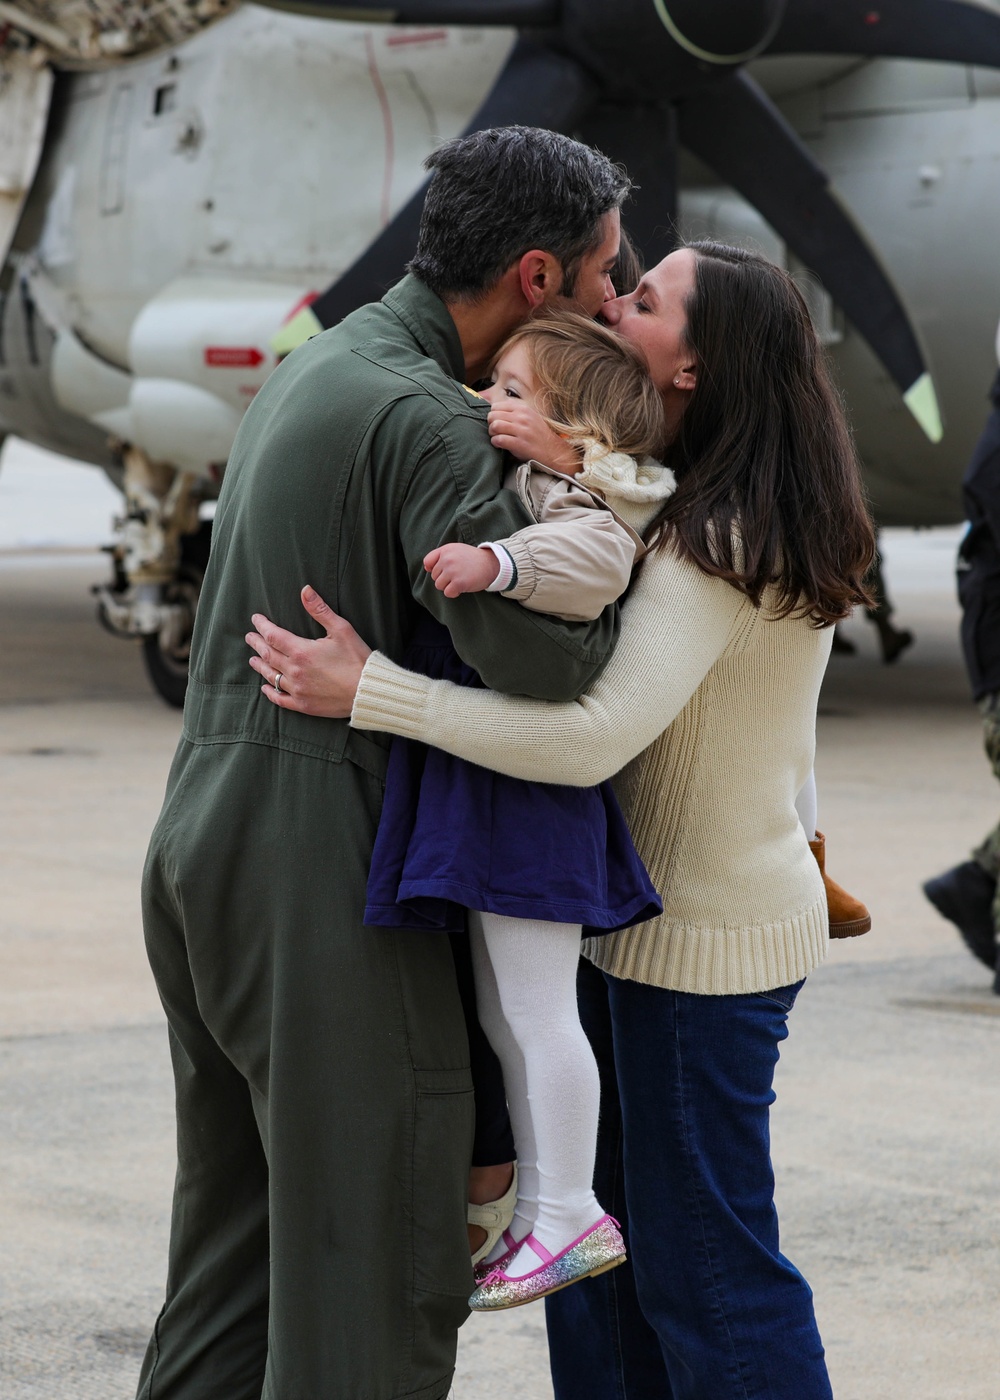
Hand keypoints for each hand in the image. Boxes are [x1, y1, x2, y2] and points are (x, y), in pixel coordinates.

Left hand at [246, 585, 371, 718]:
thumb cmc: (357, 659)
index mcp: (301, 651)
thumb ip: (320, 610)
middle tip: (249, 637)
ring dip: (260, 666)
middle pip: (268, 655)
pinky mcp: (303, 704)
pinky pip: (280, 699)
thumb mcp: (341, 630)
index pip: (273, 635)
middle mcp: (294, 671)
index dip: (262, 626)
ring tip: (253, 660)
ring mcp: (297, 689)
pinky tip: (265, 687)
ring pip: (271, 676)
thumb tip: (305, 590)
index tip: (256, 620)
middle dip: (257, 644)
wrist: (368, 692)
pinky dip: (270, 692)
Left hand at [424, 543, 499, 596]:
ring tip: (460, 580)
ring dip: (448, 586)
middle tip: (458, 574)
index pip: (427, 562)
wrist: (492, 564)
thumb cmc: (473, 559)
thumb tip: (426, 568)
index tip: (444, 570)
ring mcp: (452, 571)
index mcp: (446, 550)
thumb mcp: (456, 551)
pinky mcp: (458, 583)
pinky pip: (447, 593)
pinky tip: (462, 587)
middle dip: (444, 578)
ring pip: (439, 585)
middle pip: (434, 576)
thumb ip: (441, 557)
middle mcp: (447, 559)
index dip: (433, 569)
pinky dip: (454, 593)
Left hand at [487, 400, 581, 474]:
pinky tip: (500, 445)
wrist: (553, 450)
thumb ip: (515, 412)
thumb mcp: (530, 417)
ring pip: (494, 426)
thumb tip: (495, 411)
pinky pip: (499, 439)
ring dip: (492, 433)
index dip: (493, 415)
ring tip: (497, 437)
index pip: (496, 406)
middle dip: (490, 424)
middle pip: (493, 415)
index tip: (497, 422)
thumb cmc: (539, 435)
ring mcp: (521, 430)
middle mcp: (522, 417)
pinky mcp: (520, 443)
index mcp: (523, 409)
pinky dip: (495, 443)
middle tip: (495, 431)